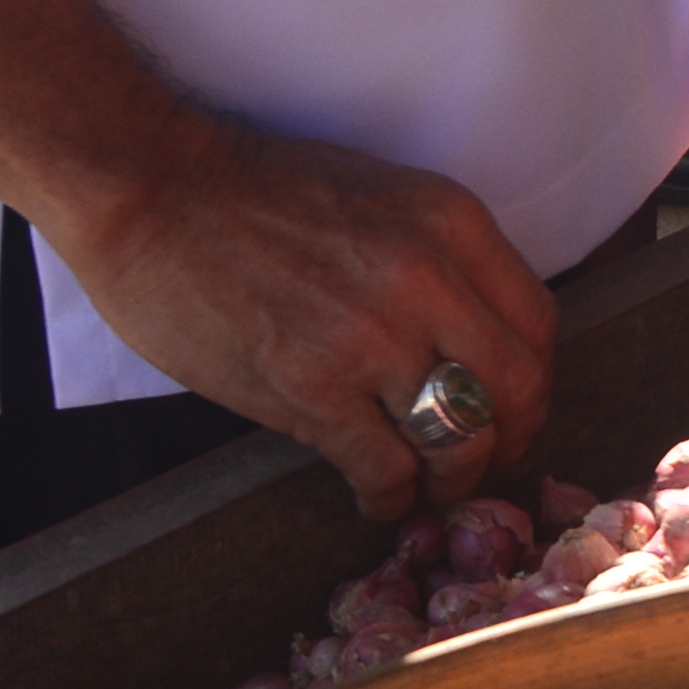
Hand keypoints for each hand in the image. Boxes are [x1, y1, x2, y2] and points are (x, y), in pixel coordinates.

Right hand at [45, 109, 560, 516]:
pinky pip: (385, 470)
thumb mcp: (380, 197)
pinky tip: (374, 497)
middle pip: (516, 389)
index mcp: (450, 223)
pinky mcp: (312, 390)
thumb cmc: (254, 190)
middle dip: (508, 440)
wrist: (152, 189)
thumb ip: (436, 261)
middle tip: (480, 463)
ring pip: (460, 440)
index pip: (536, 325)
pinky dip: (388, 498)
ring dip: (450, 479)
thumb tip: (469, 341)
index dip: (532, 384)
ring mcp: (372, 338)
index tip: (512, 410)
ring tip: (424, 486)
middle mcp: (427, 278)